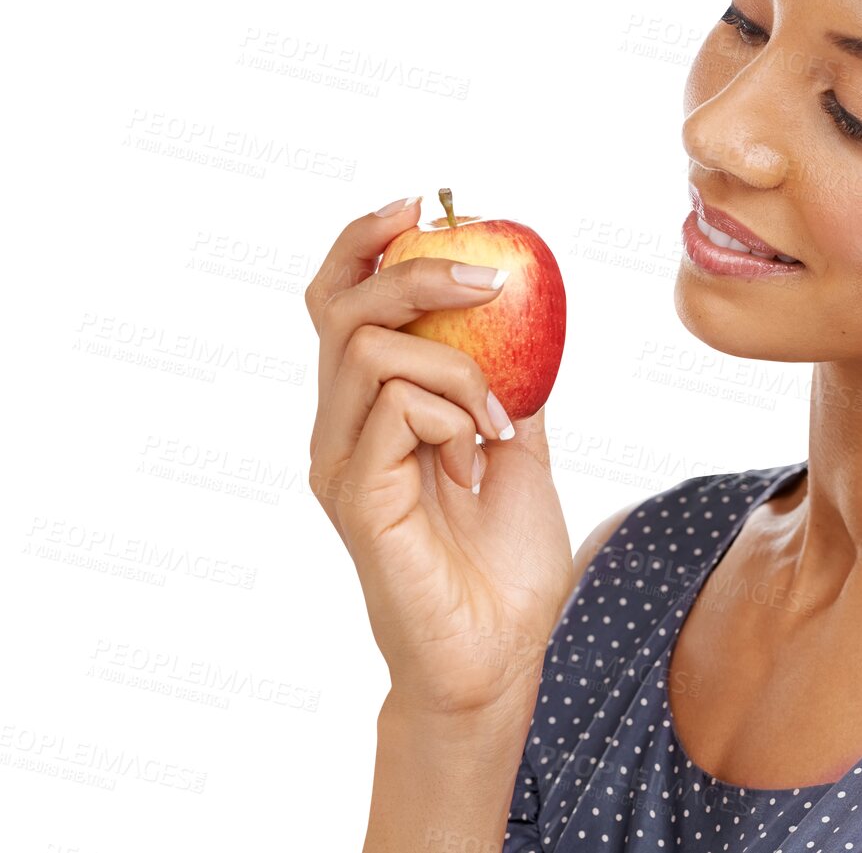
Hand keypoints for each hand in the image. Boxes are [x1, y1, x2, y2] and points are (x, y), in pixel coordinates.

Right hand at [304, 198, 573, 718]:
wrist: (500, 658)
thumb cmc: (503, 563)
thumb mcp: (516, 447)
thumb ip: (506, 381)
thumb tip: (523, 311)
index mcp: (367, 411)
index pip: (338, 301)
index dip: (365, 241)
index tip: (419, 203)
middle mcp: (339, 429)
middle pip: (341, 306)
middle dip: (414, 270)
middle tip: (488, 280)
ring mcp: (341, 462)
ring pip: (370, 350)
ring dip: (456, 367)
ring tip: (498, 422)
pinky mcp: (356, 497)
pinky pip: (395, 409)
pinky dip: (452, 414)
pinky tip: (478, 461)